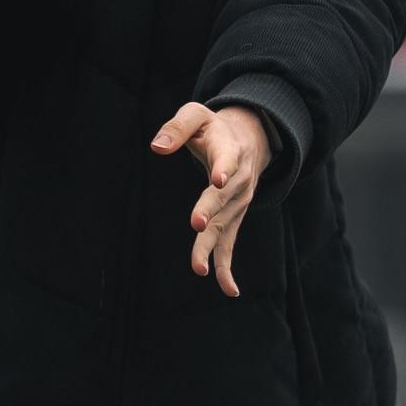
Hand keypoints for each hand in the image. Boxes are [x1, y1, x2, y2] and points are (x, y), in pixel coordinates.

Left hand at [150, 103, 272, 297]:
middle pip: (223, 198)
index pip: (227, 160)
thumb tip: (156, 148)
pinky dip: (228, 267)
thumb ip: (176, 128)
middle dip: (210, 211)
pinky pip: (230, 244)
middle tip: (197, 224)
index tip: (219, 179)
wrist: (249, 139)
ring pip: (223, 226)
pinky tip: (229, 291)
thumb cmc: (213, 127)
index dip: (224, 168)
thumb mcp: (195, 115)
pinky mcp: (233, 218)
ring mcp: (238, 203)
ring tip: (199, 269)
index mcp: (229, 150)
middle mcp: (238, 180)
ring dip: (211, 247)